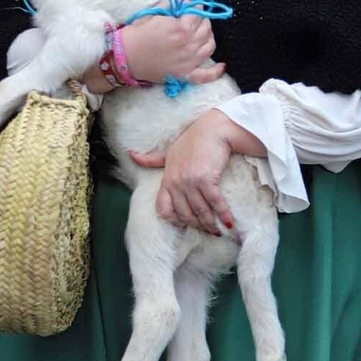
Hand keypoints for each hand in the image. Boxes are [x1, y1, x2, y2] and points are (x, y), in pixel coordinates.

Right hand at [119, 13, 225, 85]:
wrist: (125, 57)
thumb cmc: (137, 34)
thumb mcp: (153, 13)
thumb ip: (171, 5)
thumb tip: (185, 0)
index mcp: (181, 28)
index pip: (198, 12)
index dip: (196, 6)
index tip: (193, 5)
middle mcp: (189, 44)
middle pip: (206, 27)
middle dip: (201, 19)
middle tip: (193, 18)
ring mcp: (189, 61)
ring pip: (210, 45)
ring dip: (208, 36)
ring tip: (200, 32)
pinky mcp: (185, 75)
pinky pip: (206, 75)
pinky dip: (216, 71)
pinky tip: (222, 65)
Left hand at [129, 109, 238, 234]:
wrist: (212, 129)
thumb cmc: (191, 140)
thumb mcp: (168, 151)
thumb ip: (151, 159)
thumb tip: (131, 154)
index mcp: (167, 179)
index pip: (163, 208)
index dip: (174, 219)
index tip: (185, 223)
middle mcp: (177, 183)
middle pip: (185, 214)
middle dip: (197, 225)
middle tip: (208, 230)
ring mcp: (191, 182)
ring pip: (200, 211)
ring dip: (210, 224)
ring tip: (218, 231)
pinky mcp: (207, 180)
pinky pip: (215, 203)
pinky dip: (223, 214)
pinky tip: (228, 223)